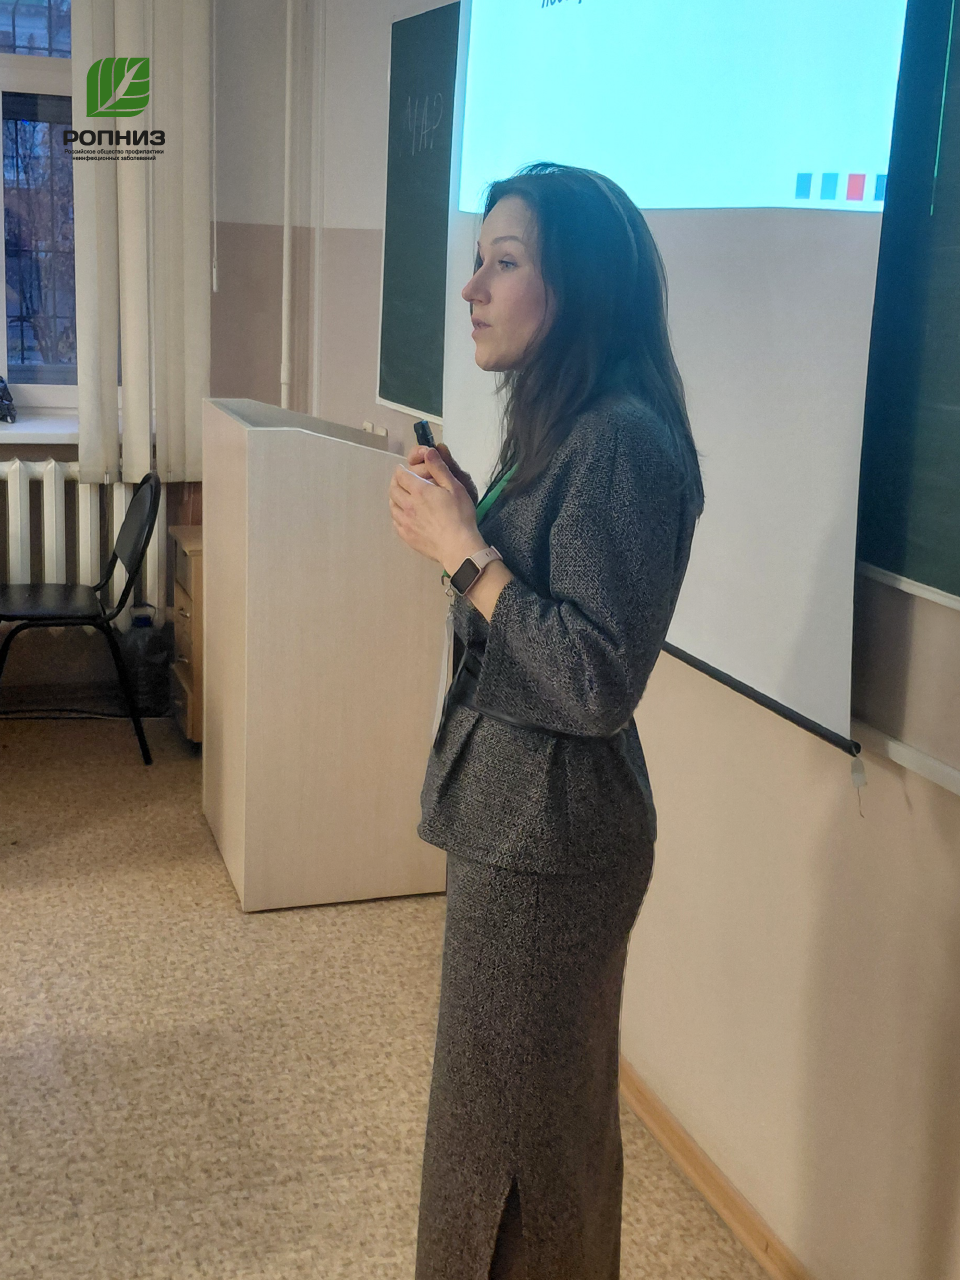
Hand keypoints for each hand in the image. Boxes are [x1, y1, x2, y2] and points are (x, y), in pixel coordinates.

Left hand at [389, 449, 485, 570]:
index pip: (401, 475)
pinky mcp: (406, 536)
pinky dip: (397, 514)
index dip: (401, 470)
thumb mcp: (455, 487)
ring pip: (392, 506)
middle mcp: (407, 505)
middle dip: (396, 482)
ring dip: (394, 498)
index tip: (404, 469)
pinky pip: (395, 522)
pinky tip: (404, 515)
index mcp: (419, 491)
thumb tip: (428, 451)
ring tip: (402, 497)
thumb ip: (439, 469)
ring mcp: (405, 522)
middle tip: (402, 481)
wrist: (458, 547)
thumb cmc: (460, 515)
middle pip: (393, 489)